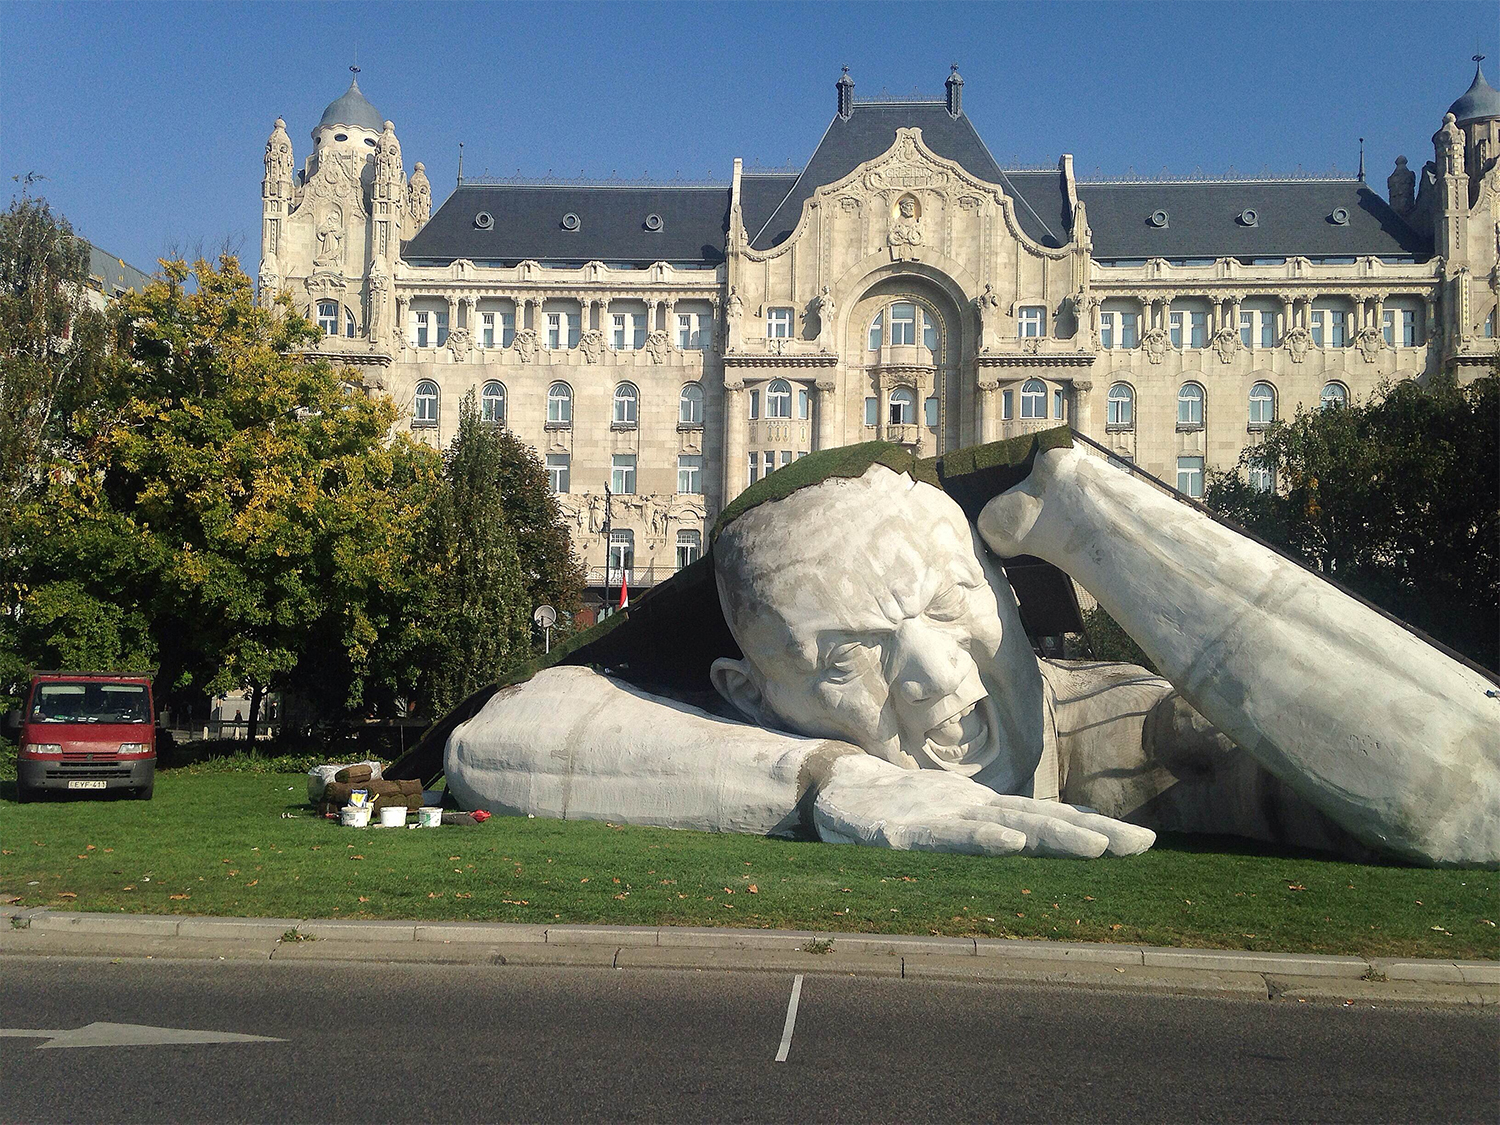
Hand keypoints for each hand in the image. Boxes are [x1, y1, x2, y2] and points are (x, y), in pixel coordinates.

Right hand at [812, 754, 1154, 857]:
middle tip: (1146, 843)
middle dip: (1097, 832)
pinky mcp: (909, 834)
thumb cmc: (891, 809)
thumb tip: (1032, 837)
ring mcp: (944, 819)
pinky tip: (1014, 843)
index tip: (1141, 839)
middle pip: (1044, 819)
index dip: (1094, 825)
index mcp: (984, 812)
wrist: (833, 789)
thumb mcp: (945, 823)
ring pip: (1009, 825)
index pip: (1049, 817)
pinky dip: (985, 838)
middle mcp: (974, 810)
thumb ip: (984, 829)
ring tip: (1100, 847)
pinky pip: (953, 838)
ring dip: (1056, 835)